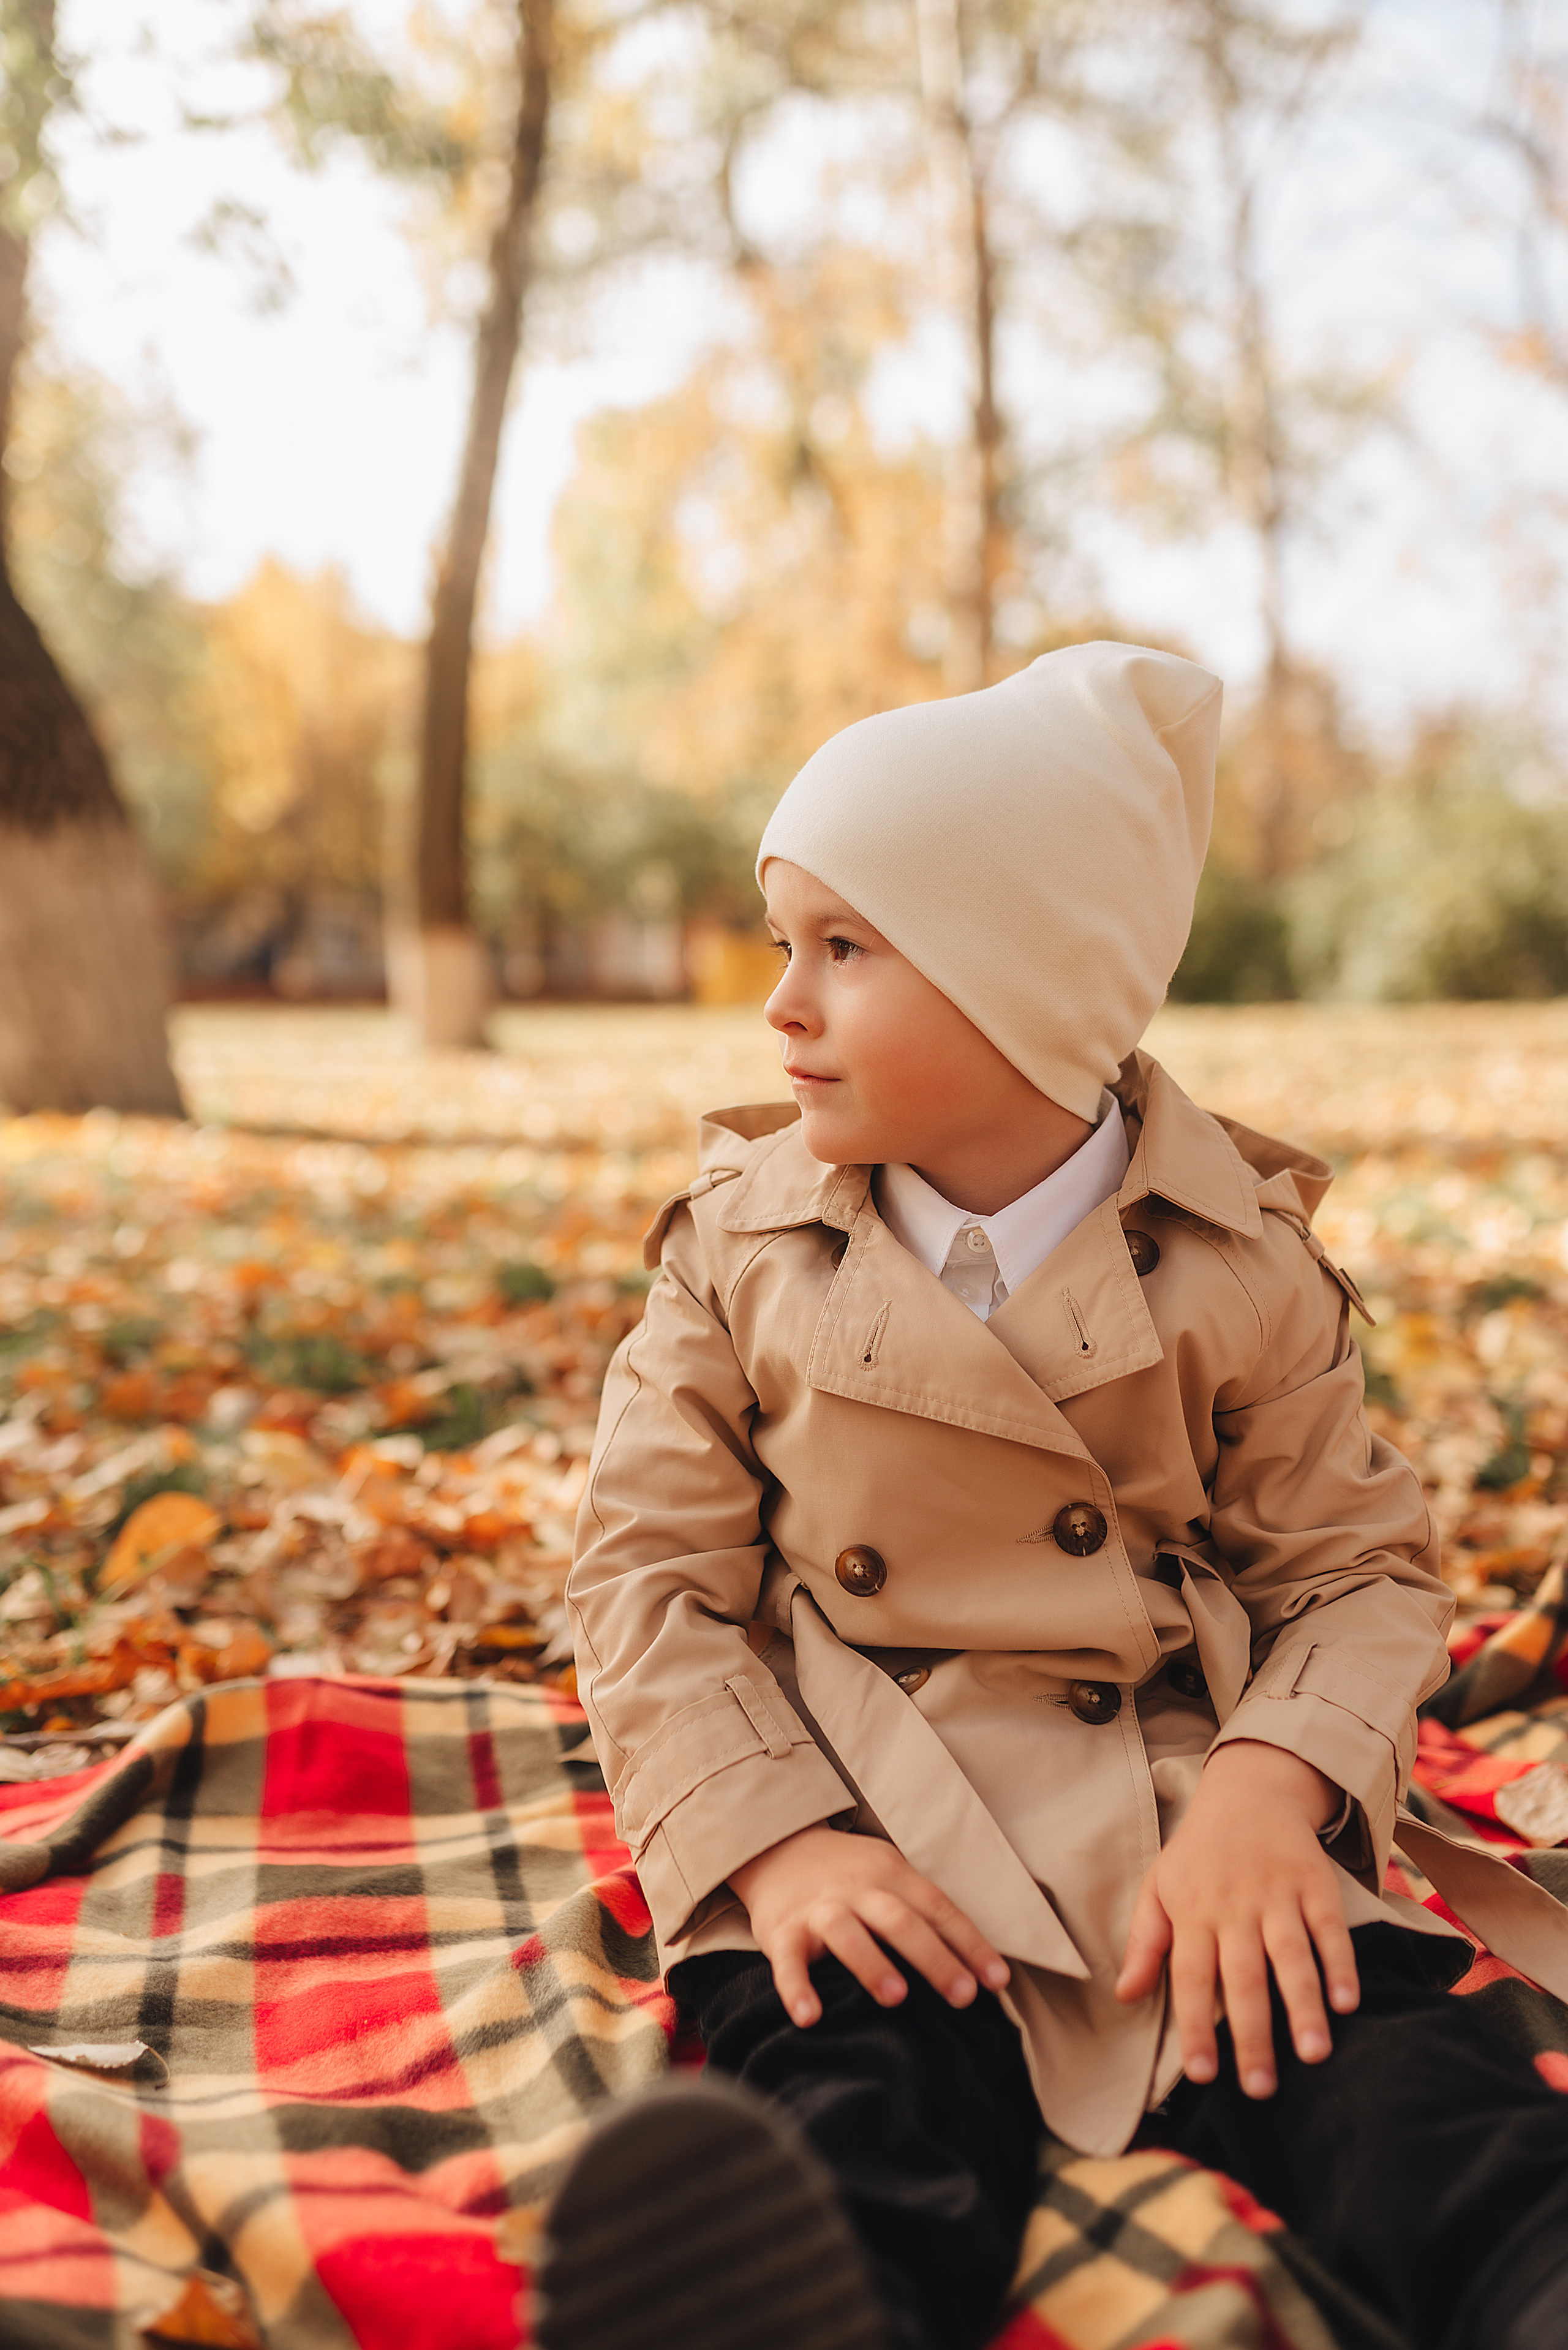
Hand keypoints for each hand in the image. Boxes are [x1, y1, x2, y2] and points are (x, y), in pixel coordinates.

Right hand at [729, 1825, 1009, 2027]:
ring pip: (846, 1931)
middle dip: (934, 1958)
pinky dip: (796, 1988)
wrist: (776, 1846)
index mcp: (891, 1874)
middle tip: (963, 1995)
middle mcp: (858, 1889)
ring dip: (871, 1963)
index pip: (938, 1908)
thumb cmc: (848, 1875)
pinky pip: (787, 1961)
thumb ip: (922, 1910)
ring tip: (895, 1997)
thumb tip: (975, 1963)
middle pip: (900, 1920)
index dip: (970, 1944)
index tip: (998, 1980)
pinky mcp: (781, 1931)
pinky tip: (809, 2017)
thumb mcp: (888, 1875)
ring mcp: (819, 1909)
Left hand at [1114, 1740, 1359, 2098]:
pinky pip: (1329, 1929)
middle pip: (1243, 1978)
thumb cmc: (1198, 1853)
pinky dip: (1340, 1965)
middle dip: (1252, 2035)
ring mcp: (1278, 1895)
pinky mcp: (1315, 1884)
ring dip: (1303, 2006)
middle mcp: (1235, 1908)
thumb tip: (1123, 1996)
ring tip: (1312, 2054)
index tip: (1202, 2075)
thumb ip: (1144, 1944)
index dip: (1195, 2027)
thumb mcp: (1158, 1887)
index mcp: (1193, 1914)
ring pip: (1291, 1956)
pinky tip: (1348, 2002)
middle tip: (1261, 2089)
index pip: (1191, 1978)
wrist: (1247, 1791)